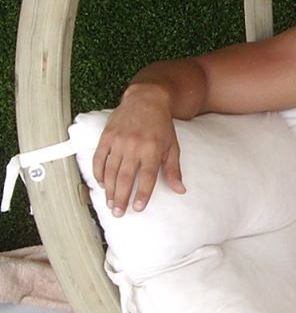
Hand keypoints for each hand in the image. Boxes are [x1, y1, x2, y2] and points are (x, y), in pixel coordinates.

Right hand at [92, 85, 185, 215]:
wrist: (146, 99)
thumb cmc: (162, 125)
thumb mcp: (173, 146)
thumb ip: (173, 169)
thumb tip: (180, 190)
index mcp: (152, 150)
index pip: (147, 177)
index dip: (142, 194)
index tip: (138, 208)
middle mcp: (134, 147)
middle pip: (125, 177)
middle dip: (121, 197)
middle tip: (118, 213)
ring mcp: (119, 141)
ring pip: (110, 170)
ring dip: (109, 189)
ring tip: (109, 204)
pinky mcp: (107, 136)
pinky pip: (99, 158)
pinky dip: (98, 172)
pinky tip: (100, 184)